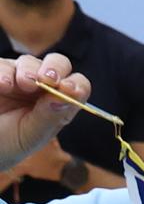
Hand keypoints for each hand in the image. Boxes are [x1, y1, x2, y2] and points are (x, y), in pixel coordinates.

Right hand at [0, 54, 84, 174]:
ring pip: (28, 62)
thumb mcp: (32, 134)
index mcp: (59, 101)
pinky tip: (3, 85)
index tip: (68, 89)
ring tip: (24, 84)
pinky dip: (3, 72)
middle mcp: (42, 84)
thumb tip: (66, 95)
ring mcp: (18, 75)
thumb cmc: (12, 142)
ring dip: (29, 71)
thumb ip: (50, 115)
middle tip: (47, 79)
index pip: (77, 85)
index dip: (76, 85)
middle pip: (57, 64)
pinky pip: (1, 65)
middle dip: (55, 69)